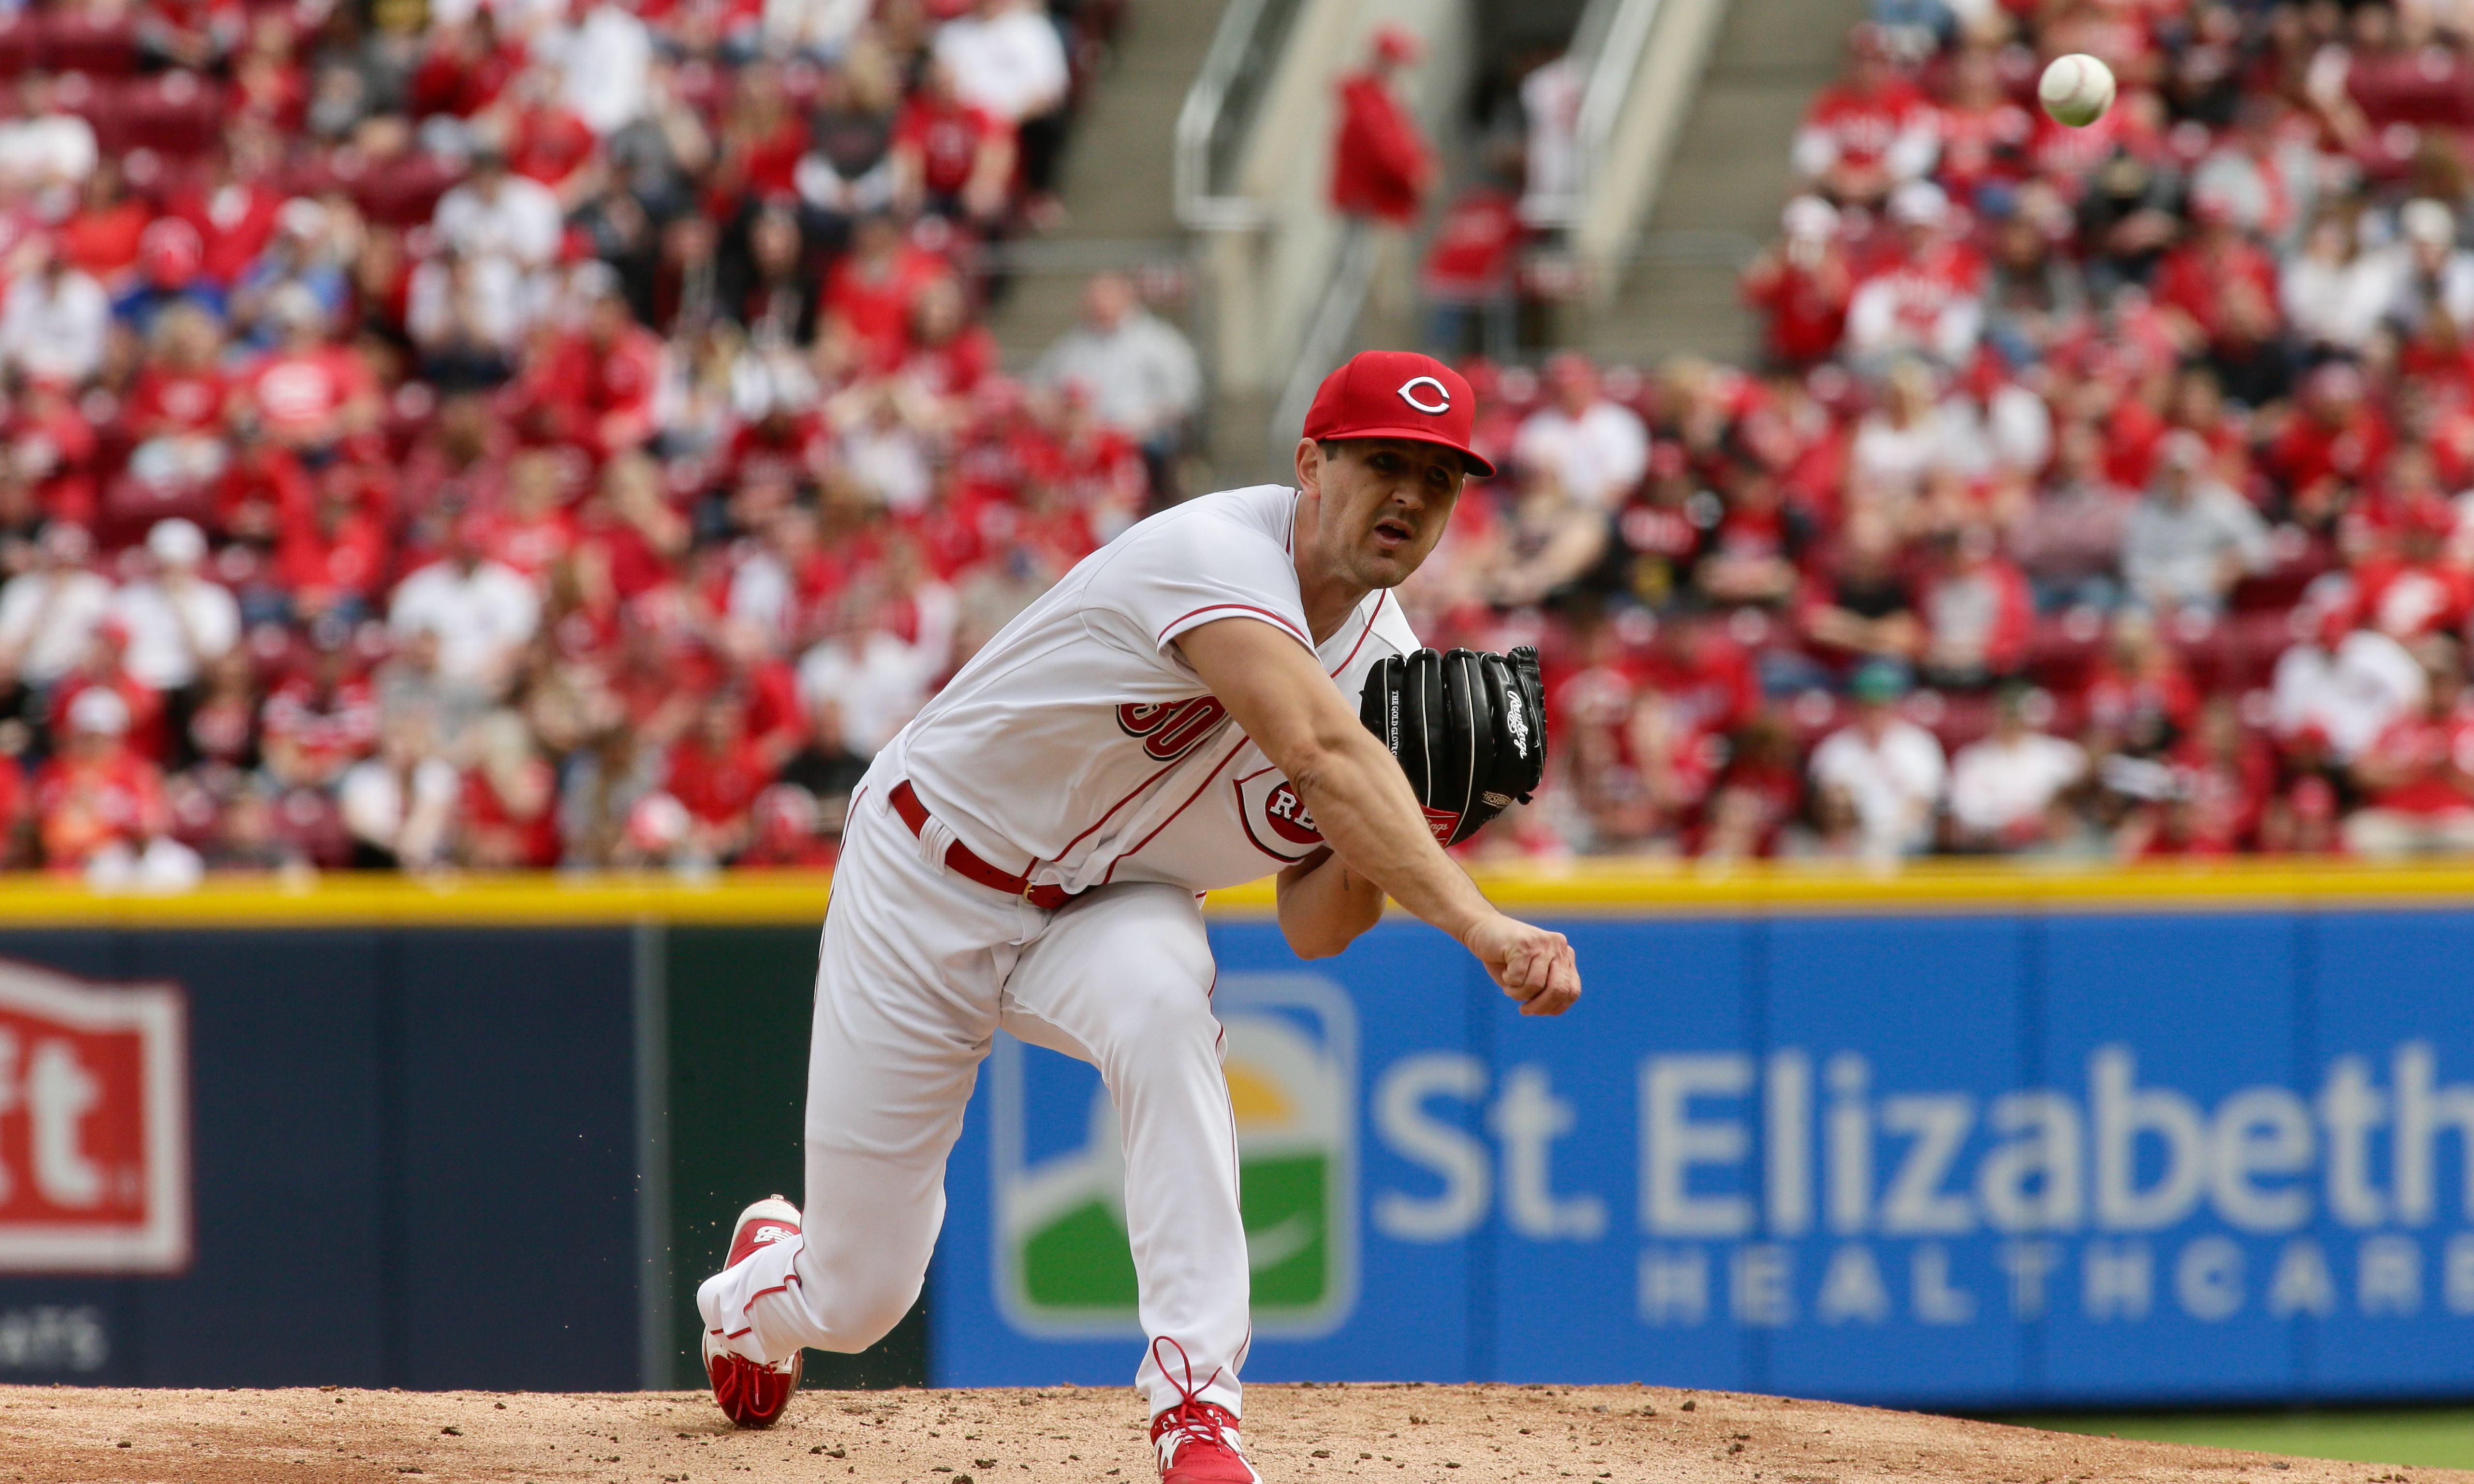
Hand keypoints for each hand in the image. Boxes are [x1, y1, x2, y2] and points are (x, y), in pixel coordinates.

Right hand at [1461, 912, 1580, 1016]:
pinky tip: (1504, 972)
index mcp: (1565, 955)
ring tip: (1509, 987)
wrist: (1482, 929)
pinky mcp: (1523, 943)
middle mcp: (1558, 946)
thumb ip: (1546, 990)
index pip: (1572, 991)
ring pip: (1536, 985)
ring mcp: (1541, 943)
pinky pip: (1518, 978)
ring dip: (1518, 994)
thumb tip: (1551, 1009)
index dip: (1555, 1007)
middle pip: (1558, 989)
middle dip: (1539, 1006)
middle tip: (1523, 1009)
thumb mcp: (1531, 976)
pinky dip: (1509, 983)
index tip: (1537, 1011)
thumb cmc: (1506, 958)